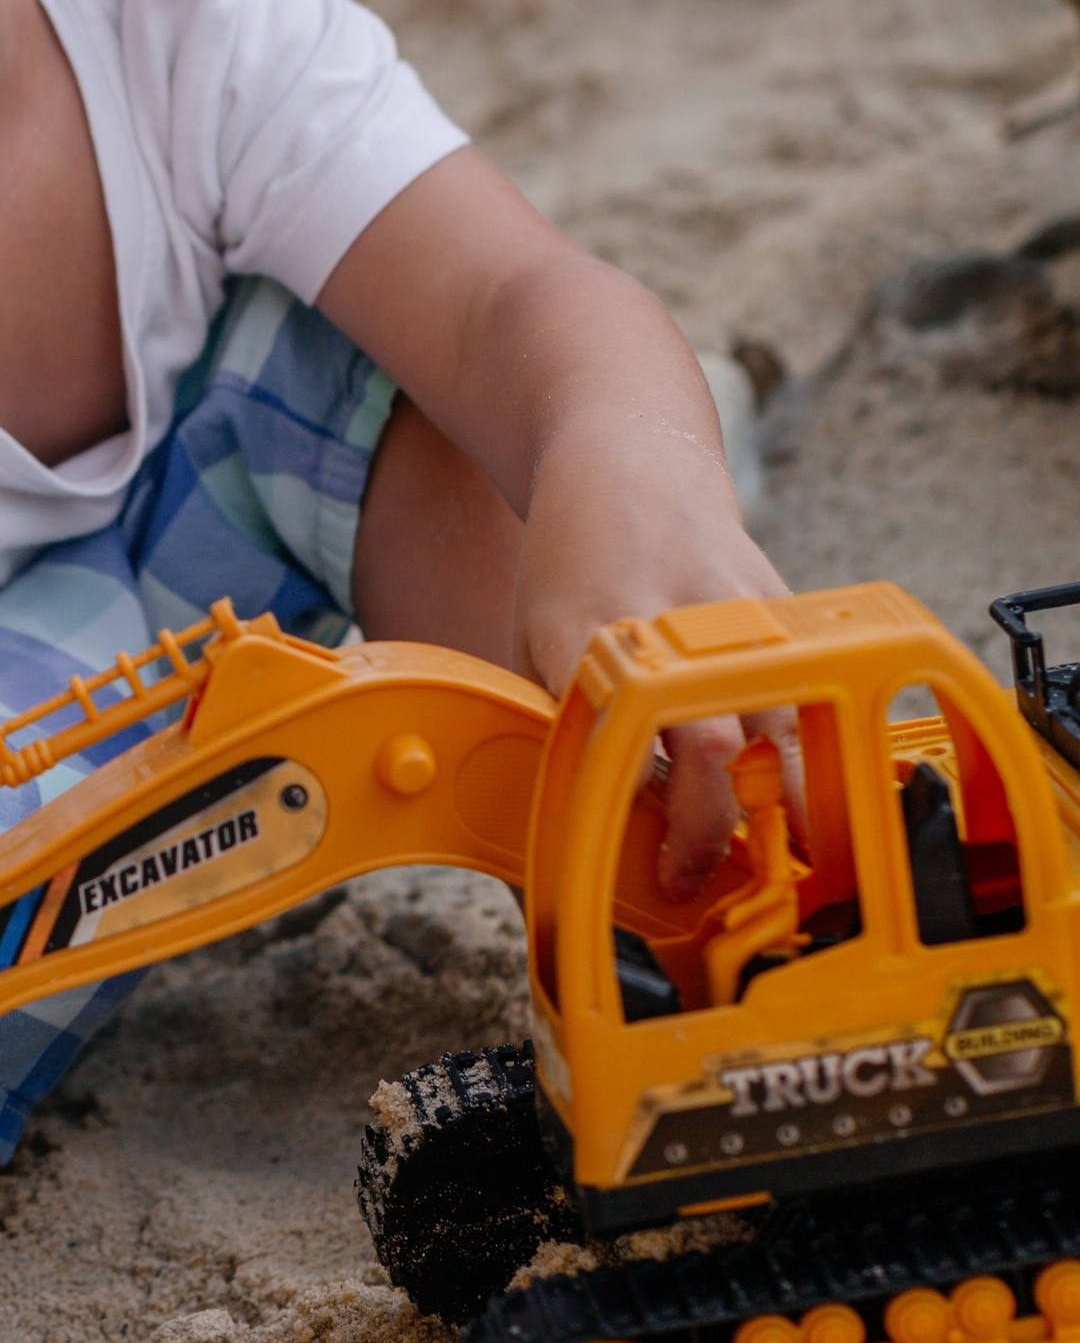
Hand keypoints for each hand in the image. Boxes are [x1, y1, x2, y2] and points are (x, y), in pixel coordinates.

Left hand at [512, 432, 789, 886]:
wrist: (627, 460)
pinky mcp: (780, 605)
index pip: (614, 746)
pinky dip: (808, 752)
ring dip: (779, 804)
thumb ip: (560, 724)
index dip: (634, 816)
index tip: (649, 871)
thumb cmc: (572, 569)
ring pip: (779, 728)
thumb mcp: (534, 644)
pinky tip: (803, 799)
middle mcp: (661, 622)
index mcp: (582, 635)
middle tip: (694, 882)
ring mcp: (730, 611)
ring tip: (771, 860)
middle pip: (707, 746)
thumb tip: (584, 834)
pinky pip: (806, 694)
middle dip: (708, 829)